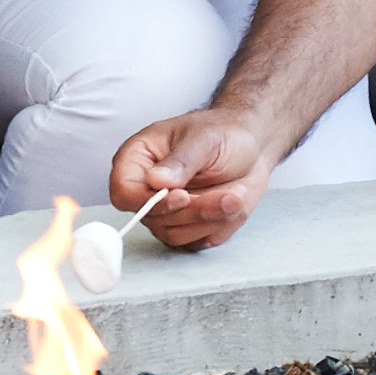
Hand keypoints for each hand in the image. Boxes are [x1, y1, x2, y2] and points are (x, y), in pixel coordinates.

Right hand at [114, 110, 272, 250]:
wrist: (251, 147)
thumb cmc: (223, 133)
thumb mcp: (204, 139)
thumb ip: (181, 161)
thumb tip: (157, 181)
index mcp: (137, 159)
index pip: (124, 193)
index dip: (148, 202)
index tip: (183, 196)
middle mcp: (145, 190)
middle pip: (153, 218)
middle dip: (194, 210)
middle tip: (229, 196)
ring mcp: (164, 212)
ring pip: (175, 234)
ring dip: (210, 219)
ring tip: (235, 195)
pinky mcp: (186, 227)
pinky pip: (195, 241)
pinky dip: (219, 226)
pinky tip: (233, 204)